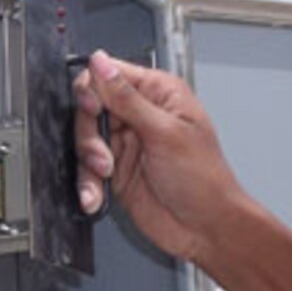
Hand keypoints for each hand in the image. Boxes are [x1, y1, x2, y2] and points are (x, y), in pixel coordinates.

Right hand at [73, 50, 245, 265]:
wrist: (206, 228)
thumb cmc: (204, 179)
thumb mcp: (164, 132)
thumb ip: (127, 98)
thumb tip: (101, 62)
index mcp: (158, 93)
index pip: (109, 74)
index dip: (93, 88)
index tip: (93, 109)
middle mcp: (139, 114)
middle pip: (90, 106)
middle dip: (89, 132)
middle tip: (103, 155)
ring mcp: (126, 143)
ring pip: (85, 139)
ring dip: (88, 161)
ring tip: (105, 176)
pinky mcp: (116, 171)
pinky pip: (87, 170)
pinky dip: (87, 183)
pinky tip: (95, 196)